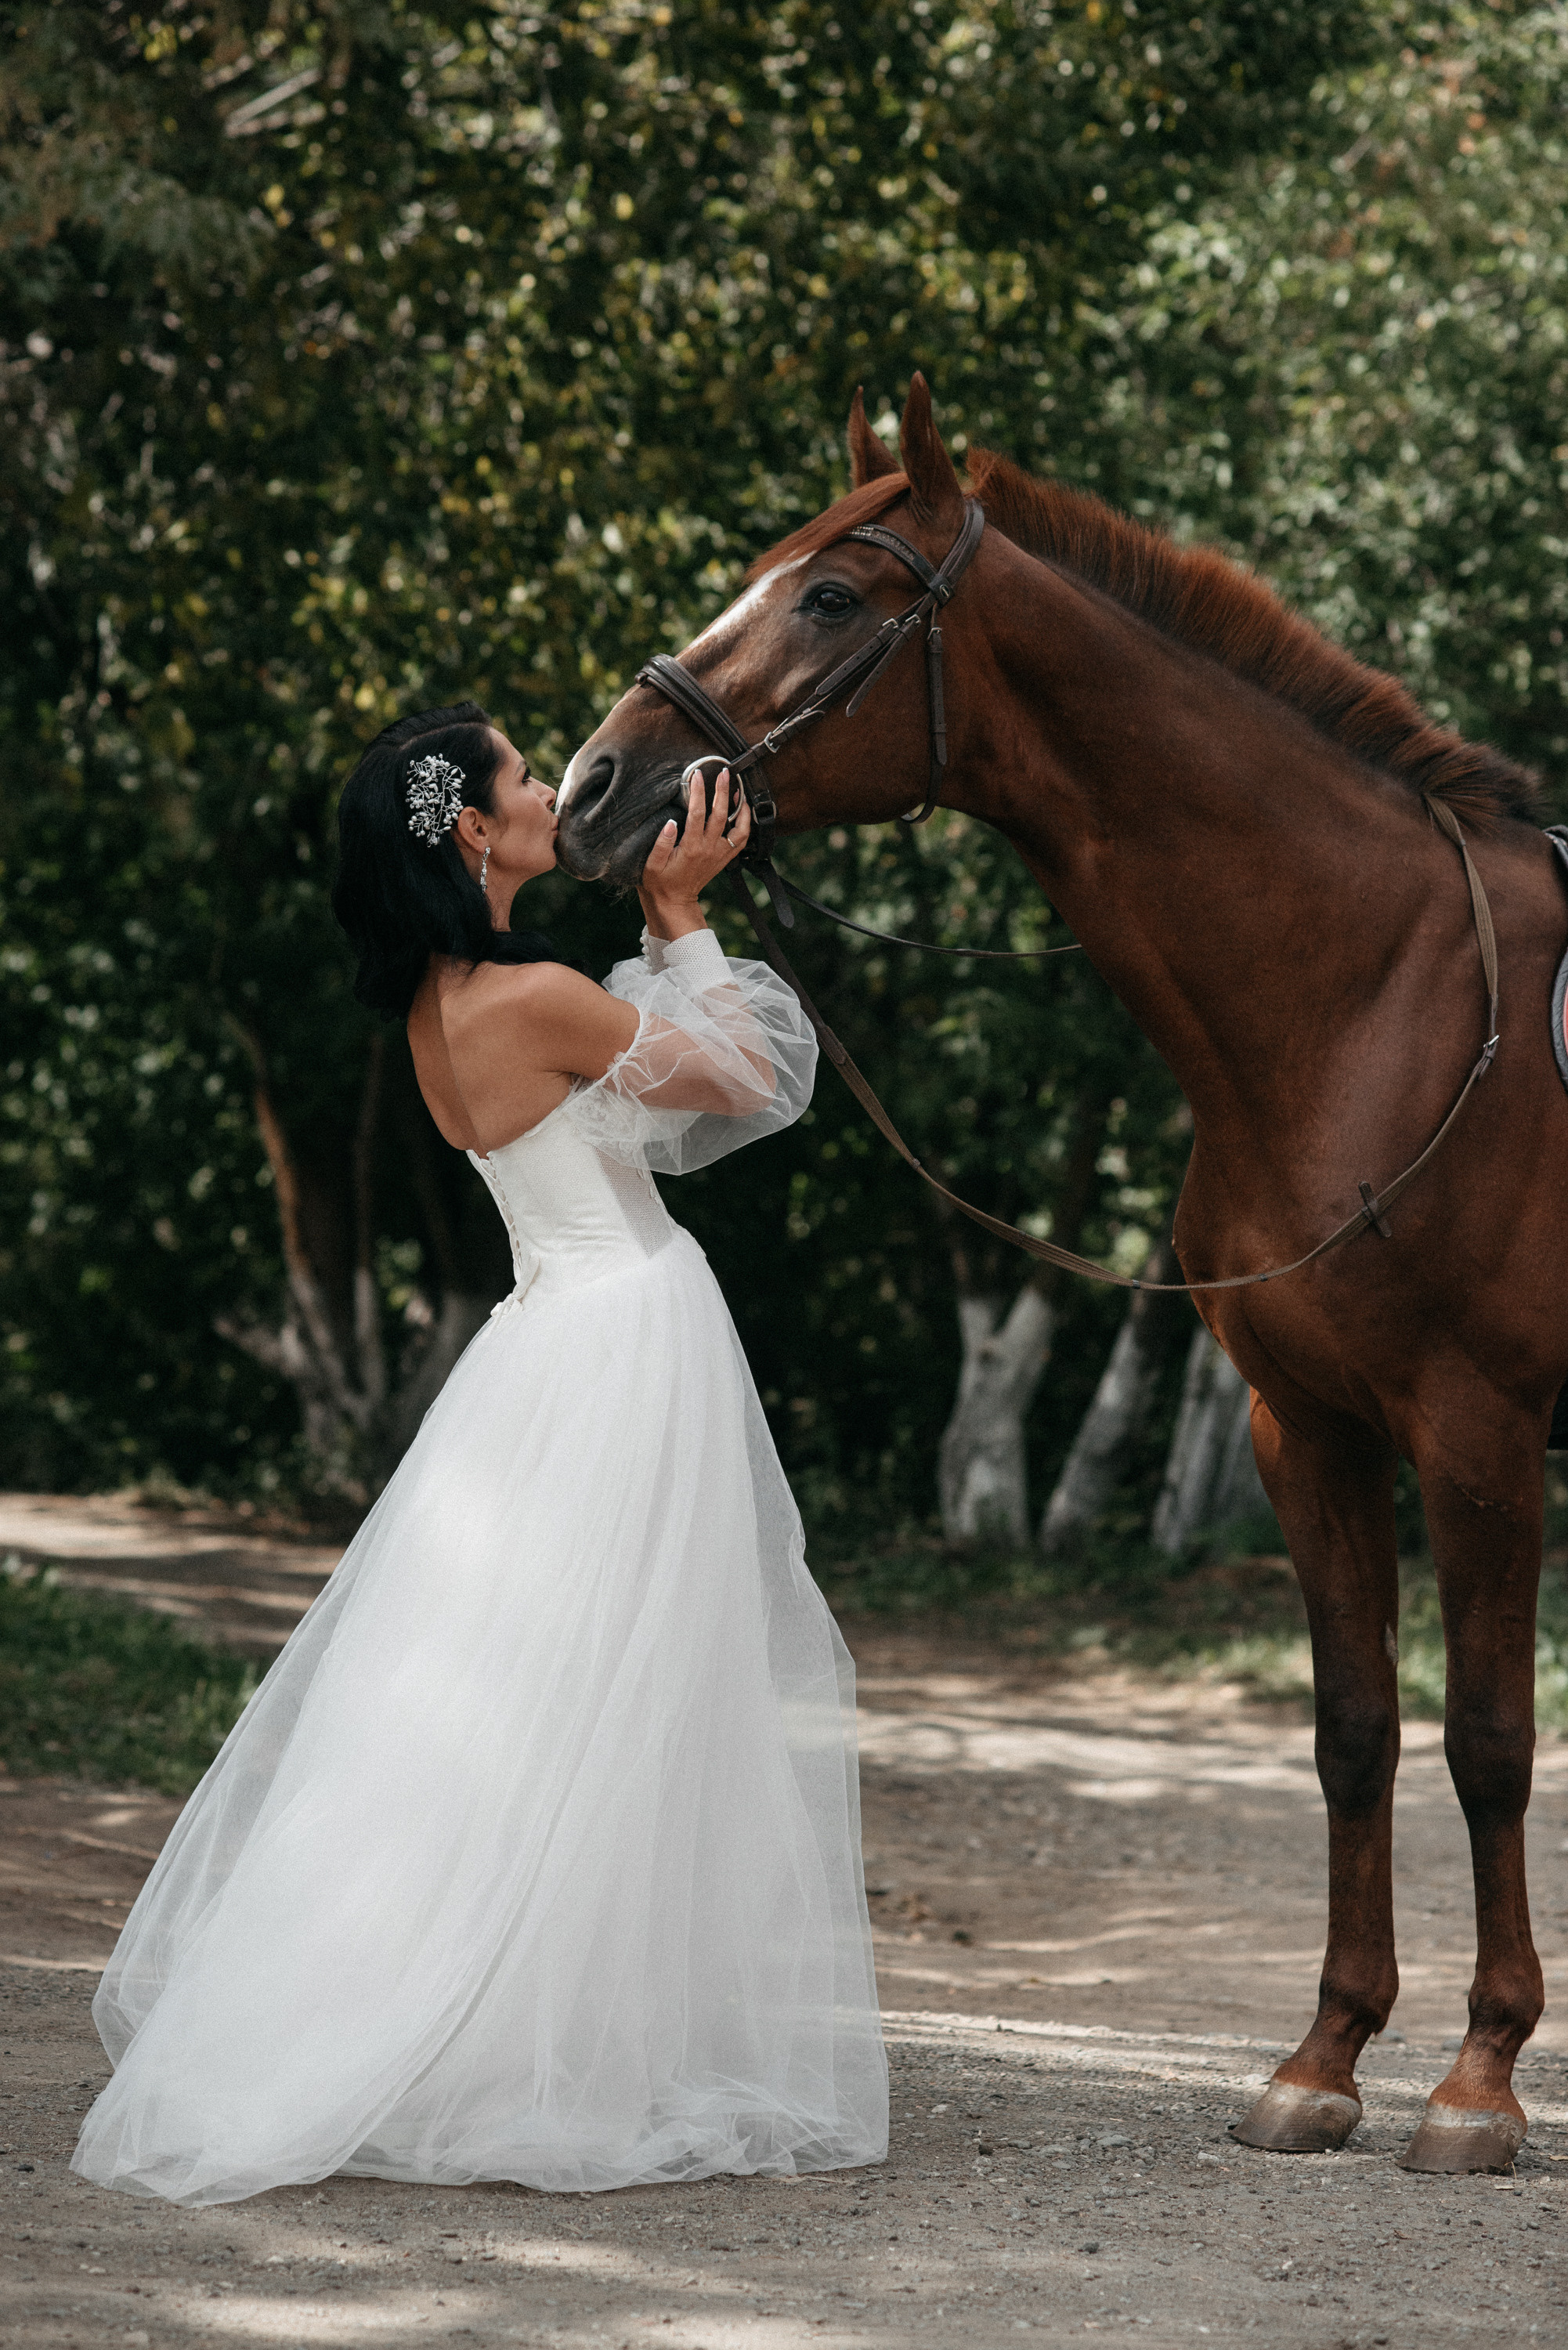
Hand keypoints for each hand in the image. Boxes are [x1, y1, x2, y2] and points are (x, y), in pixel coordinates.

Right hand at [638, 768, 750, 939]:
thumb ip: (661, 842)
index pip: (696, 813)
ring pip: (739, 827)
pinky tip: (742, 810)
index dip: (697, 792)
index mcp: (691, 847)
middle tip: (724, 772)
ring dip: (741, 807)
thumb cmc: (659, 882)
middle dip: (723, 791)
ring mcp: (719, 854)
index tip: (696, 775)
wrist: (674, 901)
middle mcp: (709, 849)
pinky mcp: (724, 858)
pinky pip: (741, 839)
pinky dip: (746, 823)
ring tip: (739, 789)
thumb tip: (671, 821)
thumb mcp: (652, 864)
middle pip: (721, 814)